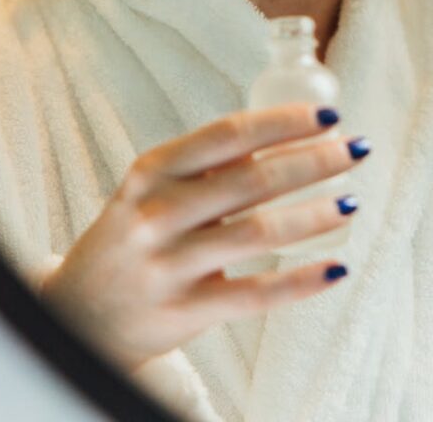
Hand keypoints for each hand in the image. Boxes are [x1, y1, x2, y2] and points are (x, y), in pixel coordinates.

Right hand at [38, 103, 366, 372]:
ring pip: (258, 233)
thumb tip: (284, 130)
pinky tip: (336, 267)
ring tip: (351, 201)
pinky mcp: (184, 312)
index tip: (328, 116)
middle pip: (252, 179)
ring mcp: (169, 265)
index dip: (283, 122)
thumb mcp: (153, 188)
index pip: (229, 135)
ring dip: (314, 215)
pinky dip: (300, 281)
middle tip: (355, 150)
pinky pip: (254, 294)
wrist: (77, 315)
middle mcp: (157, 213)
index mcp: (152, 171)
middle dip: (313, 161)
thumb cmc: (132, 236)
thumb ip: (207, 164)